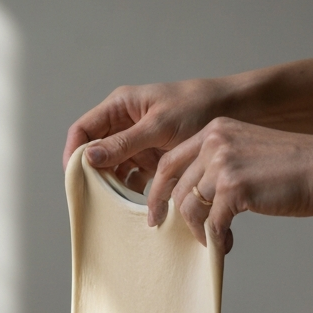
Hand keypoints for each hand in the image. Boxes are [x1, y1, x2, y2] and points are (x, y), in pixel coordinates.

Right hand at [62, 78, 238, 191]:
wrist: (238, 110)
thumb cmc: (199, 107)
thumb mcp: (159, 126)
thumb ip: (124, 143)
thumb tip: (89, 157)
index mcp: (120, 107)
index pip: (83, 130)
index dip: (73, 154)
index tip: (73, 179)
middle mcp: (125, 124)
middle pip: (95, 154)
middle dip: (93, 176)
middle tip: (94, 199)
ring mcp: (138, 143)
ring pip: (113, 169)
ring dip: (113, 187)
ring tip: (115, 206)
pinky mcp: (153, 159)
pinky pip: (134, 178)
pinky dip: (132, 192)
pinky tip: (136, 205)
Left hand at [148, 118, 312, 251]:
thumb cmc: (294, 166)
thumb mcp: (247, 151)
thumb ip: (219, 166)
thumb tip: (196, 199)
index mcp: (215, 131)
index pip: (170, 161)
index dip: (157, 191)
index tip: (155, 213)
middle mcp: (215, 142)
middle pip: (178, 188)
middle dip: (175, 217)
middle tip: (181, 235)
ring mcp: (223, 164)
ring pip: (191, 207)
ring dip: (201, 231)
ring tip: (215, 241)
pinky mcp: (235, 188)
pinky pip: (213, 224)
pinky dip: (217, 240)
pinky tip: (227, 245)